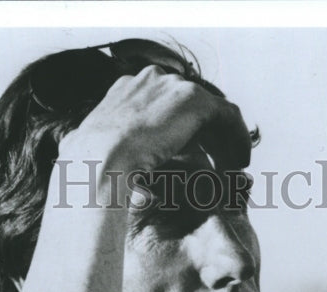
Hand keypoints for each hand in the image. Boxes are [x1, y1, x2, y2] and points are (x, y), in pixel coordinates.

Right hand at [59, 64, 251, 174]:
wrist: (97, 163)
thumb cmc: (86, 171)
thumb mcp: (87, 158)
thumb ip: (97, 157)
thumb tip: (93, 177)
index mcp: (123, 92)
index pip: (160, 103)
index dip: (177, 130)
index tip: (186, 155)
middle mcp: (149, 80)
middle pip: (188, 103)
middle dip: (204, 133)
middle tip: (216, 161)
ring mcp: (172, 87)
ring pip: (210, 111)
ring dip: (223, 138)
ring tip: (231, 165)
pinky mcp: (194, 101)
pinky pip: (227, 117)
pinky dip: (237, 138)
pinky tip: (240, 162)